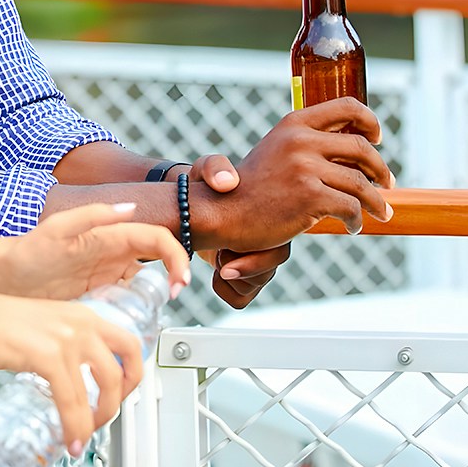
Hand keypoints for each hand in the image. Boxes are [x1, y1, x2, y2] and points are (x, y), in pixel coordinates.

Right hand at [0, 291, 143, 452]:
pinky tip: (70, 437)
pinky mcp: (48, 356)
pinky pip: (72, 399)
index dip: (133, 373)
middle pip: (124, 367)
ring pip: (104, 386)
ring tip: (85, 434)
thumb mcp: (45, 325)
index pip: (129, 343)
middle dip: (120, 401)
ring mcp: (67, 338)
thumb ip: (64, 344)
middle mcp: (81, 323)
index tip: (124, 392)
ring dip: (99, 418)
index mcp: (83, 315)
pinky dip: (75, 424)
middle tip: (105, 417)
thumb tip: (72, 376)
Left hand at [5, 202, 190, 300]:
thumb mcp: (58, 229)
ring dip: (155, 298)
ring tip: (151, 314)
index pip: (157, 239)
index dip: (175, 257)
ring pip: (144, 285)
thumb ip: (93, 215)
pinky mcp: (97, 296)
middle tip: (171, 300)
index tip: (178, 280)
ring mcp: (106, 276)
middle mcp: (112, 254)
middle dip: (173, 279)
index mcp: (110, 235)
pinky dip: (134, 312)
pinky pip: (125, 303)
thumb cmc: (26, 251)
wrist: (2, 280)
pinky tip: (128, 323)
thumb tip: (129, 208)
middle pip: (158, 262)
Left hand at [185, 155, 289, 308]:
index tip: (227, 256)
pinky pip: (241, 298)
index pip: (280, 248)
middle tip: (221, 260)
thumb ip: (215, 168)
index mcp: (269, 219)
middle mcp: (267, 242)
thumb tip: (227, 182)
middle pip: (268, 271)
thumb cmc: (203, 188)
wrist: (187, 210)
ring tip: (218, 257)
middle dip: (243, 269)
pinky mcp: (240, 278)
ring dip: (232, 278)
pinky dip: (225, 290)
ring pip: (254, 286)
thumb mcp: (207, 169)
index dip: (257, 257)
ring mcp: (255, 261)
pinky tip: (215, 271)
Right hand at [193, 97, 393, 253]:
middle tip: (387, 183)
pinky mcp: (310, 196)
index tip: (377, 138)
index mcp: (294, 124)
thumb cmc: (250, 188)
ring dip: (376, 201)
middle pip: (361, 148)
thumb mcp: (276, 151)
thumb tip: (349, 153)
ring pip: (361, 183)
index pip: (346, 107)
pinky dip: (356, 220)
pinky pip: (350, 207)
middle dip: (381, 169)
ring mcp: (306, 167)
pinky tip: (352, 226)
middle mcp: (301, 140)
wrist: (221, 212)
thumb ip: (306, 146)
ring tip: (380, 212)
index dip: (369, 121)